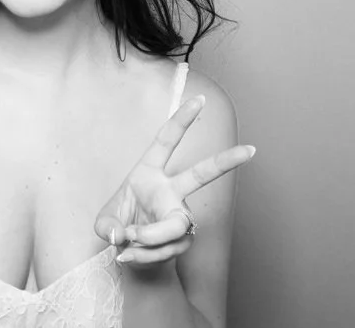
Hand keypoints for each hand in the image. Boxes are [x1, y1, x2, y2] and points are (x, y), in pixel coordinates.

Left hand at [94, 95, 254, 267]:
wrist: (129, 251)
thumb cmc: (119, 224)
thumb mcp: (103, 222)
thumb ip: (108, 227)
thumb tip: (125, 235)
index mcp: (149, 172)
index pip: (166, 141)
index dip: (181, 120)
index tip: (199, 100)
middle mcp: (170, 190)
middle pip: (201, 174)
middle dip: (225, 161)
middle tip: (251, 150)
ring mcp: (180, 213)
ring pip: (173, 226)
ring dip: (147, 240)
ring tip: (125, 246)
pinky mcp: (184, 238)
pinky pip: (166, 248)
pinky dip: (144, 255)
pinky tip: (130, 255)